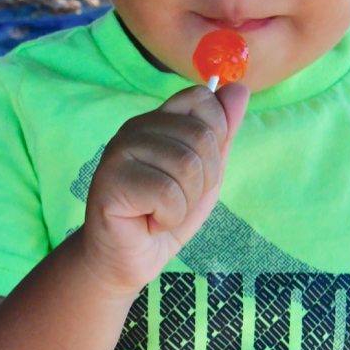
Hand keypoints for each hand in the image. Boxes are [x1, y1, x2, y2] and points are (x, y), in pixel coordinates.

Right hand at [80, 82, 248, 297]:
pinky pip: (166, 194)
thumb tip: (240, 89)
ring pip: (186, 166)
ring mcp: (118, 152)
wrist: (128, 260)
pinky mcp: (110, 182)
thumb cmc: (166, 215)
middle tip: (178, 199)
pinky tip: (149, 222)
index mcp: (157, 120)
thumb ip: (221, 133)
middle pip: (201, 136)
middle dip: (204, 180)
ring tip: (162, 212)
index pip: (201, 98)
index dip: (216, 135)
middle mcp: (135, 128)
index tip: (201, 168)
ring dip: (185, 202)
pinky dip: (168, 217)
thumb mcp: (206, 174)